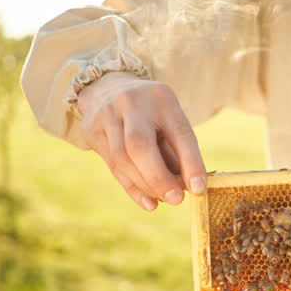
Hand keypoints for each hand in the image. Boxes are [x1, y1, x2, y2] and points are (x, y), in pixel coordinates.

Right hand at [78, 72, 206, 210]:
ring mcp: (106, 115)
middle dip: (159, 177)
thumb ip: (179, 151)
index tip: (198, 188)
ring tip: (164, 199)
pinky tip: (149, 202)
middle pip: (139, 145)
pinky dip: (133, 188)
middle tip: (177, 199)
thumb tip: (189, 187)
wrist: (108, 87)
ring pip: (122, 158)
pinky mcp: (91, 130)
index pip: (178, 132)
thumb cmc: (152, 112)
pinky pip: (112, 166)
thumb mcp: (170, 120)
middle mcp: (130, 102)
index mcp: (161, 97)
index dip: (190, 162)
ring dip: (146, 185)